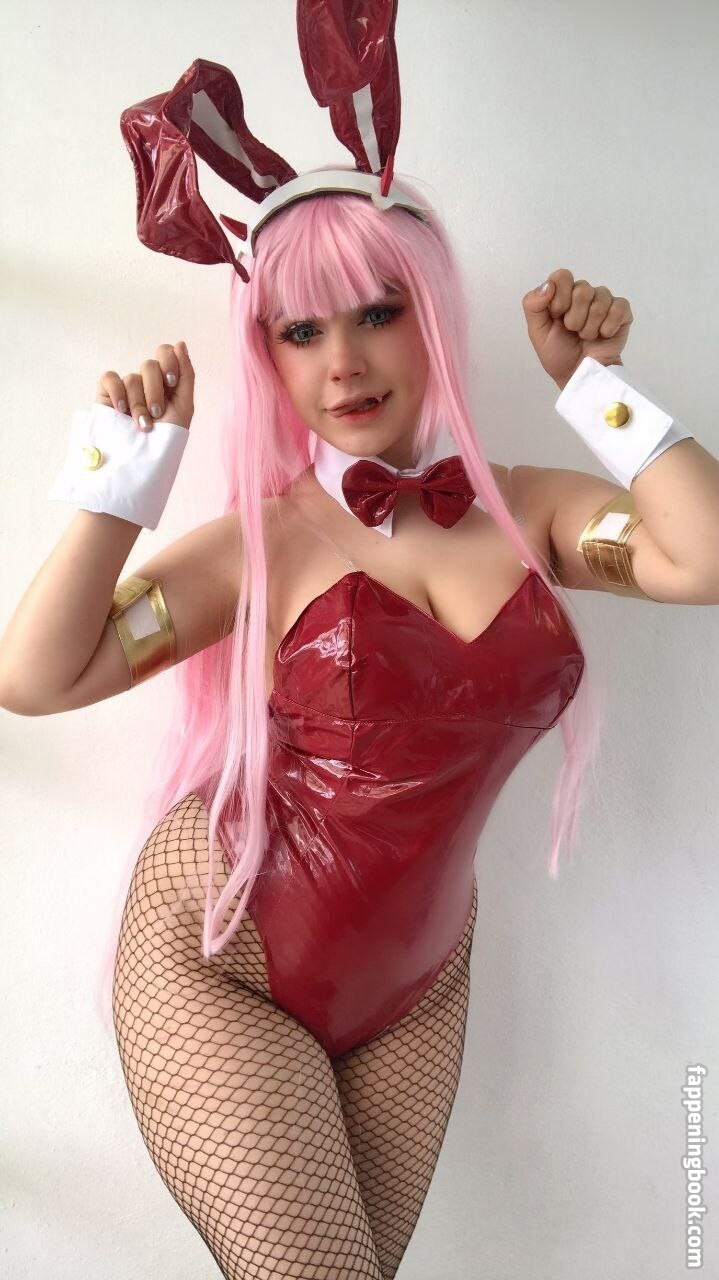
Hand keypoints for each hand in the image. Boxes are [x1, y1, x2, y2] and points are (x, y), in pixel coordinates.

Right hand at [95, 341, 194, 431]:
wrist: (143, 460)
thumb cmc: (166, 437)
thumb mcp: (184, 406)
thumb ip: (186, 374)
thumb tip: (180, 343)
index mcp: (166, 381)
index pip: (165, 352)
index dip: (168, 362)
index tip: (171, 383)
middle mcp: (146, 381)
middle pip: (150, 365)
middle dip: (155, 391)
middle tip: (157, 413)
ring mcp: (126, 387)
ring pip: (132, 378)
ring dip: (139, 404)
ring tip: (141, 425)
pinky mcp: (107, 394)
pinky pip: (110, 378)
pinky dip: (117, 393)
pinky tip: (122, 411)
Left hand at [521, 269, 633, 390]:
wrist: (579, 376)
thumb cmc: (558, 354)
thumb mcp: (537, 331)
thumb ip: (533, 305)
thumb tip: (548, 286)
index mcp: (562, 294)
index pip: (562, 276)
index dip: (560, 298)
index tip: (557, 316)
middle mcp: (584, 294)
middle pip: (582, 289)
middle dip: (575, 318)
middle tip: (573, 332)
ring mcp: (604, 301)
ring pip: (600, 300)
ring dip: (590, 326)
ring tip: (586, 337)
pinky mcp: (622, 312)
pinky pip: (618, 308)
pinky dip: (608, 327)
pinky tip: (603, 336)